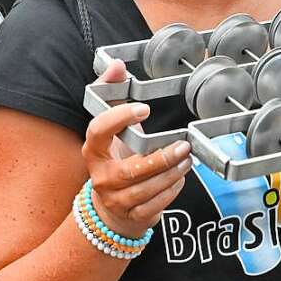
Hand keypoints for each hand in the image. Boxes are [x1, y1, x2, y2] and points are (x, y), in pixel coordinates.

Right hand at [82, 60, 191, 238]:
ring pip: (146, 189)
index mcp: (93, 150)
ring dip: (171, 173)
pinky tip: (180, 177)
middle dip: (160, 157)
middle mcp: (101, 176)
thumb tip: (117, 64)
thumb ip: (113, 93)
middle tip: (183, 144)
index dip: (119, 118)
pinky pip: (155, 205)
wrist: (111, 209)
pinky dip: (171, 190)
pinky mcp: (132, 216)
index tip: (143, 108)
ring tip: (187, 159)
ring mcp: (115, 199)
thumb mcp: (113, 128)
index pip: (98, 131)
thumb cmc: (116, 159)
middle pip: (130, 169)